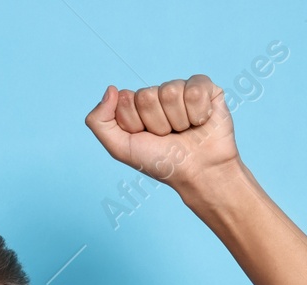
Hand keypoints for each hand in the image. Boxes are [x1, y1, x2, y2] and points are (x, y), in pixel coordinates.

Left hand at [84, 76, 239, 195]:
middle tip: (168, 137)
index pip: (125, 99)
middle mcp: (158, 94)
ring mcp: (181, 89)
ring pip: (170, 92)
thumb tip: (111, 89)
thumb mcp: (120, 148)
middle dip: (156, 123)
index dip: (134, 123)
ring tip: (184, 131)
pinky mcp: (206, 88)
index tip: (146, 137)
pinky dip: (197, 113)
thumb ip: (99, 122)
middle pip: (146, 95)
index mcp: (136, 105)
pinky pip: (194, 89)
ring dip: (177, 120)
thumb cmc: (161, 163)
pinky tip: (199, 122)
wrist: (197, 173)